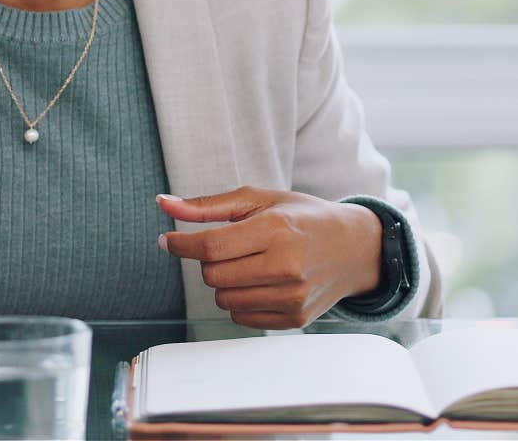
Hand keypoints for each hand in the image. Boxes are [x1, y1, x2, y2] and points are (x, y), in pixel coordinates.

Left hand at [157, 187, 383, 328]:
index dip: (180, 244)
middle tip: (231, 247)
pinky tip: (260, 282)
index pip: (210, 247)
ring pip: (223, 300)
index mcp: (276, 229)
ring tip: (248, 264)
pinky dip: (240, 300)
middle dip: (209, 261)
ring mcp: (292, 296)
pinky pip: (241, 317)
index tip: (166, 240)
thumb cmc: (302, 217)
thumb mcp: (259, 199)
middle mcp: (286, 266)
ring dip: (224, 282)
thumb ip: (208, 205)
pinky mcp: (295, 318)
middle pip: (213, 275)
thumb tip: (163, 203)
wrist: (354, 247)